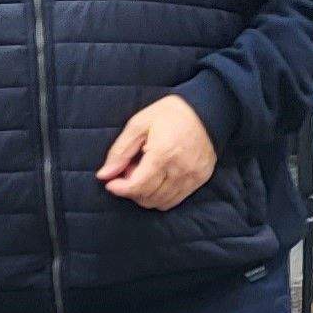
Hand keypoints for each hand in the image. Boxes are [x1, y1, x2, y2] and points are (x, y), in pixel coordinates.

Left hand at [99, 94, 217, 210]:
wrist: (208, 109)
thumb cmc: (170, 114)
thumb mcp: (138, 124)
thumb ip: (120, 151)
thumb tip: (104, 175)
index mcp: (163, 153)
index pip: (137, 186)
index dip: (119, 189)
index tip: (110, 182)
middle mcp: (180, 169)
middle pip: (147, 198)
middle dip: (132, 190)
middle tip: (130, 171)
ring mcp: (192, 176)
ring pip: (161, 202)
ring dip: (146, 194)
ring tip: (145, 174)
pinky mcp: (201, 179)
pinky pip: (175, 200)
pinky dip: (161, 195)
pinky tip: (158, 178)